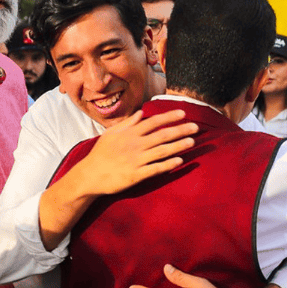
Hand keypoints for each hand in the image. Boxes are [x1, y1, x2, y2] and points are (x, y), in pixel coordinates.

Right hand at [77, 109, 196, 196]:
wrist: (90, 175)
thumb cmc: (101, 154)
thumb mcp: (111, 133)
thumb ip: (128, 123)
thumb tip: (142, 112)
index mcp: (130, 134)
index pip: (153, 122)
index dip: (169, 116)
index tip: (183, 113)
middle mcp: (135, 145)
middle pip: (162, 135)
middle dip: (180, 130)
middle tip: (196, 127)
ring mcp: (136, 160)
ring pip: (162, 151)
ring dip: (178, 146)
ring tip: (192, 142)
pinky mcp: (136, 175)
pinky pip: (155, 169)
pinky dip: (168, 164)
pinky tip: (180, 161)